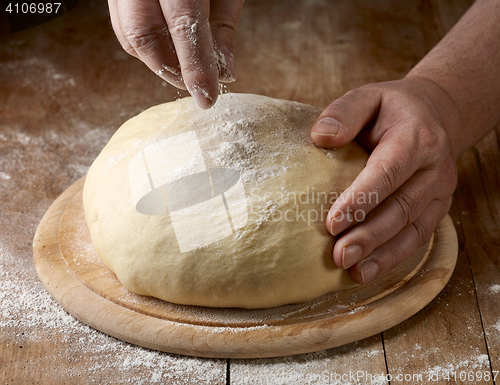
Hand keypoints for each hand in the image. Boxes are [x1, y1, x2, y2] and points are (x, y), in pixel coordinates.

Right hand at [108, 0, 243, 108]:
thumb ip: (224, 25)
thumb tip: (225, 72)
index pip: (184, 25)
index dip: (195, 68)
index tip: (207, 98)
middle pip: (143, 34)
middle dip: (171, 70)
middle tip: (195, 86)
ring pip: (128, 33)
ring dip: (157, 60)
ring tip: (183, 70)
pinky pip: (122, 23)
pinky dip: (146, 43)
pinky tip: (168, 48)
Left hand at [311, 76, 461, 283]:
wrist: (433, 114)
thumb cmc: (391, 109)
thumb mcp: (368, 96)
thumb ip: (345, 112)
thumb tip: (321, 137)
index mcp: (416, 138)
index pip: (388, 172)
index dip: (361, 199)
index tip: (332, 223)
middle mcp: (434, 168)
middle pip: (402, 207)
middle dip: (370, 235)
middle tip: (339, 256)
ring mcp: (440, 192)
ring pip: (413, 229)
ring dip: (383, 254)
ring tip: (353, 272)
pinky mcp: (438, 209)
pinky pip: (418, 237)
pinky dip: (394, 258)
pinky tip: (368, 271)